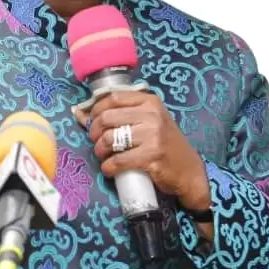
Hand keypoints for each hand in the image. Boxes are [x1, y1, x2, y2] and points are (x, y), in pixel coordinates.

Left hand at [74, 90, 210, 210]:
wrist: (189, 170)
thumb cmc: (165, 144)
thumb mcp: (148, 122)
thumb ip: (120, 115)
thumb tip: (79, 112)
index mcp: (150, 102)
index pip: (113, 98)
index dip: (96, 110)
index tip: (92, 122)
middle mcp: (152, 115)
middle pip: (107, 118)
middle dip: (94, 132)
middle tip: (96, 142)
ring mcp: (153, 136)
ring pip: (111, 139)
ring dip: (100, 150)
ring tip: (103, 156)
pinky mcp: (152, 157)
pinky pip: (118, 160)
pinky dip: (108, 167)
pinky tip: (109, 168)